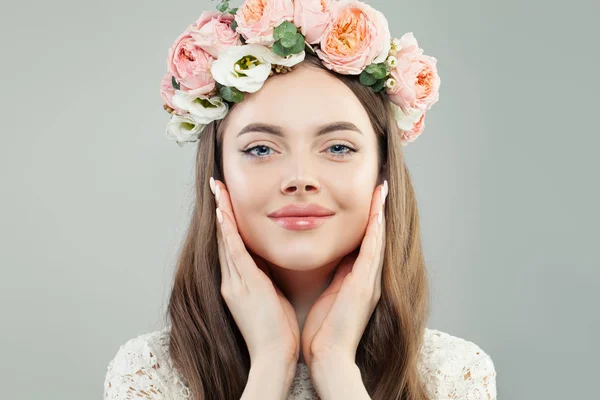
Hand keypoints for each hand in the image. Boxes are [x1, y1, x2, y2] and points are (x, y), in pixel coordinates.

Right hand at [211, 177, 300, 366]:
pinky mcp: (245, 286)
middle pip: (223, 238)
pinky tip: (225, 214)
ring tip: (218, 189)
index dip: (227, 221)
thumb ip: (265, 279)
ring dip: (222, 213)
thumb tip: (270, 262)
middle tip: (217, 185)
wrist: (273, 358)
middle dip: (220, 210)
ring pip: (225, 241)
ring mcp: (235, 283)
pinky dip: (228, 233)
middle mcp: (232, 281)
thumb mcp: (269, 298)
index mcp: (238, 284)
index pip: (230, 246)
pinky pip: (234, 254)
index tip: (226, 200)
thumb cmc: (277, 332)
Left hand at [301, 180, 387, 367]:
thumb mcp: (332, 296)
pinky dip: (375, 231)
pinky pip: (372, 252)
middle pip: (377, 237)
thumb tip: (337, 257)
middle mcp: (369, 279)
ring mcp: (369, 282)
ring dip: (380, 213)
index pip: (367, 243)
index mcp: (360, 281)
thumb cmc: (324, 332)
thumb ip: (337, 277)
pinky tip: (376, 212)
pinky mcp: (363, 287)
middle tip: (382, 185)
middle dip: (379, 211)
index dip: (371, 220)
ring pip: (377, 239)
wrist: (328, 357)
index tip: (370, 198)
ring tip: (382, 189)